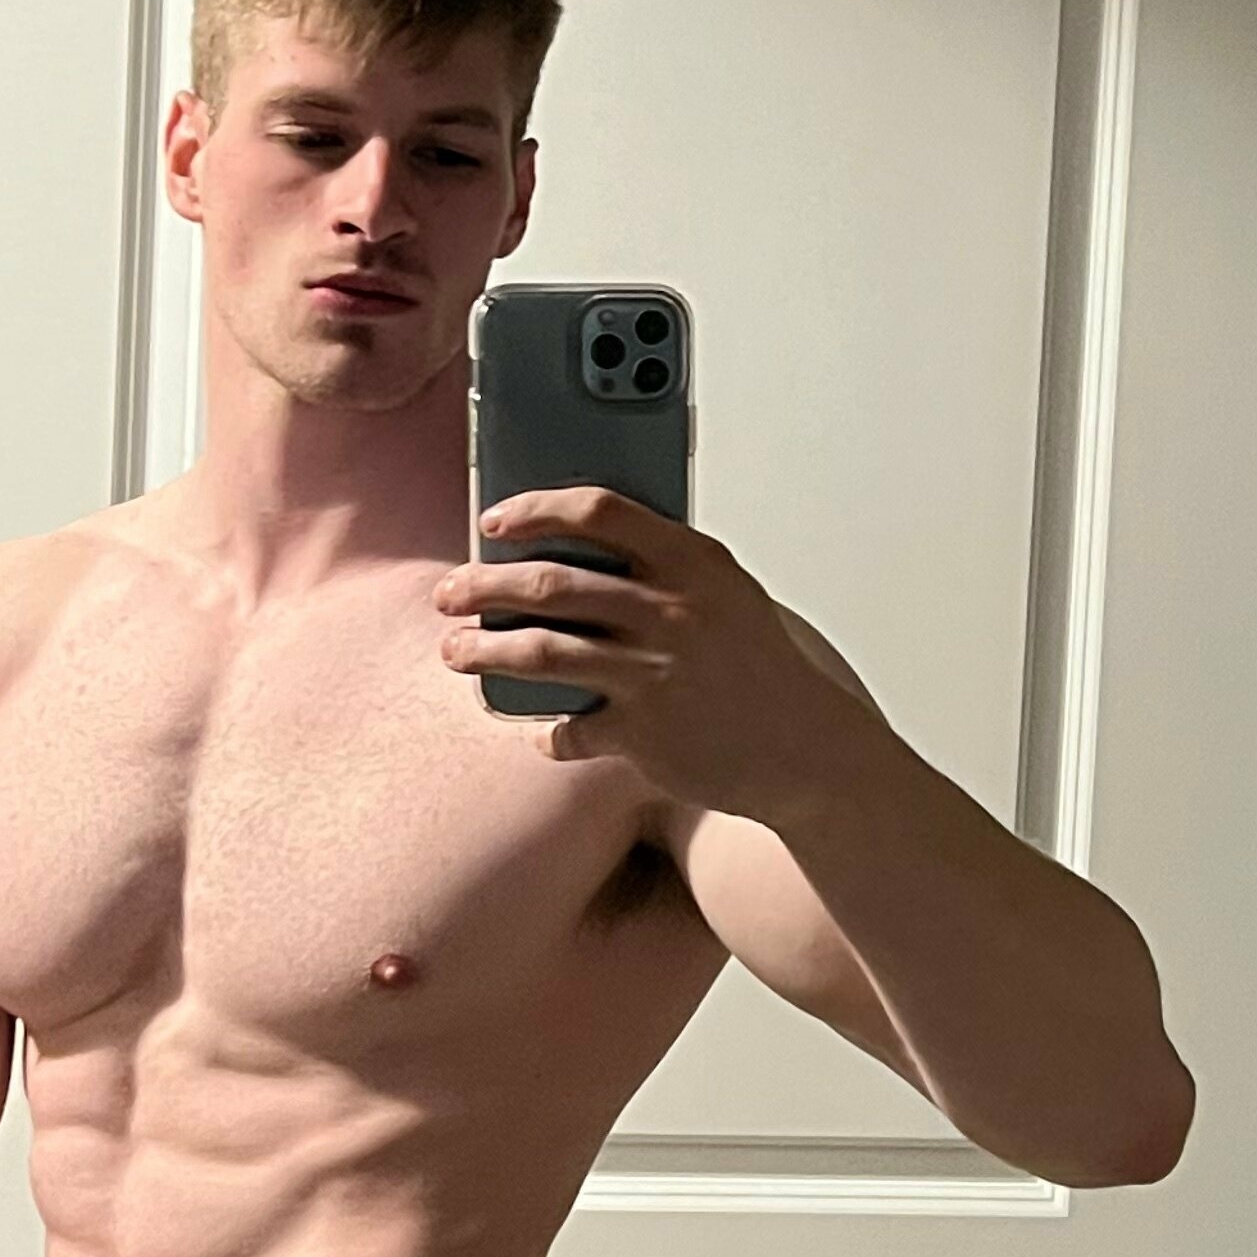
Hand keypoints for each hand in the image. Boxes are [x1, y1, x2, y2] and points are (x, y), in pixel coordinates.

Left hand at [436, 492, 865, 819]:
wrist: (806, 747)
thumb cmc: (760, 666)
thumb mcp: (728, 593)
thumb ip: (668, 564)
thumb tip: (580, 544)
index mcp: (693, 564)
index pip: (599, 511)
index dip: (535, 509)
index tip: (495, 521)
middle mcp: (670, 612)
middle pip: (550, 583)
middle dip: (483, 586)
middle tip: (450, 594)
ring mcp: (654, 672)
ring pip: (542, 650)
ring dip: (485, 651)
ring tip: (457, 651)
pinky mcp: (644, 733)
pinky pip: (570, 729)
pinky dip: (548, 733)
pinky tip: (539, 732)